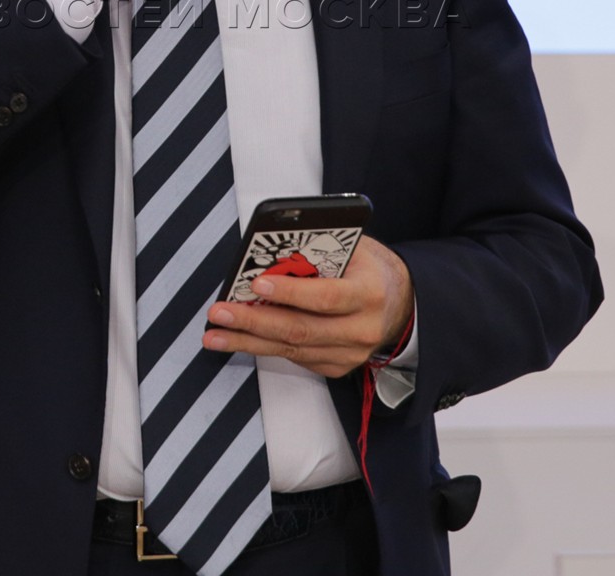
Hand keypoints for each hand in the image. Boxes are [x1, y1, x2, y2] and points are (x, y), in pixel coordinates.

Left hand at [202, 237, 413, 378]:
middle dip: (254, 321)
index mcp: (369, 293)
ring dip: (248, 341)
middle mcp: (362, 328)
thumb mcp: (352, 248)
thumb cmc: (367, 268)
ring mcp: (350, 353)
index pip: (326, 296)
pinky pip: (295, 358)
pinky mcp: (337, 366)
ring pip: (292, 349)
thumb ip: (317, 250)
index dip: (290, 293)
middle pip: (301, 329)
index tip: (257, 284)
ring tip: (216, 333)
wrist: (398, 303)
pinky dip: (264, 348)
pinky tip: (240, 340)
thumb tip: (270, 250)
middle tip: (221, 312)